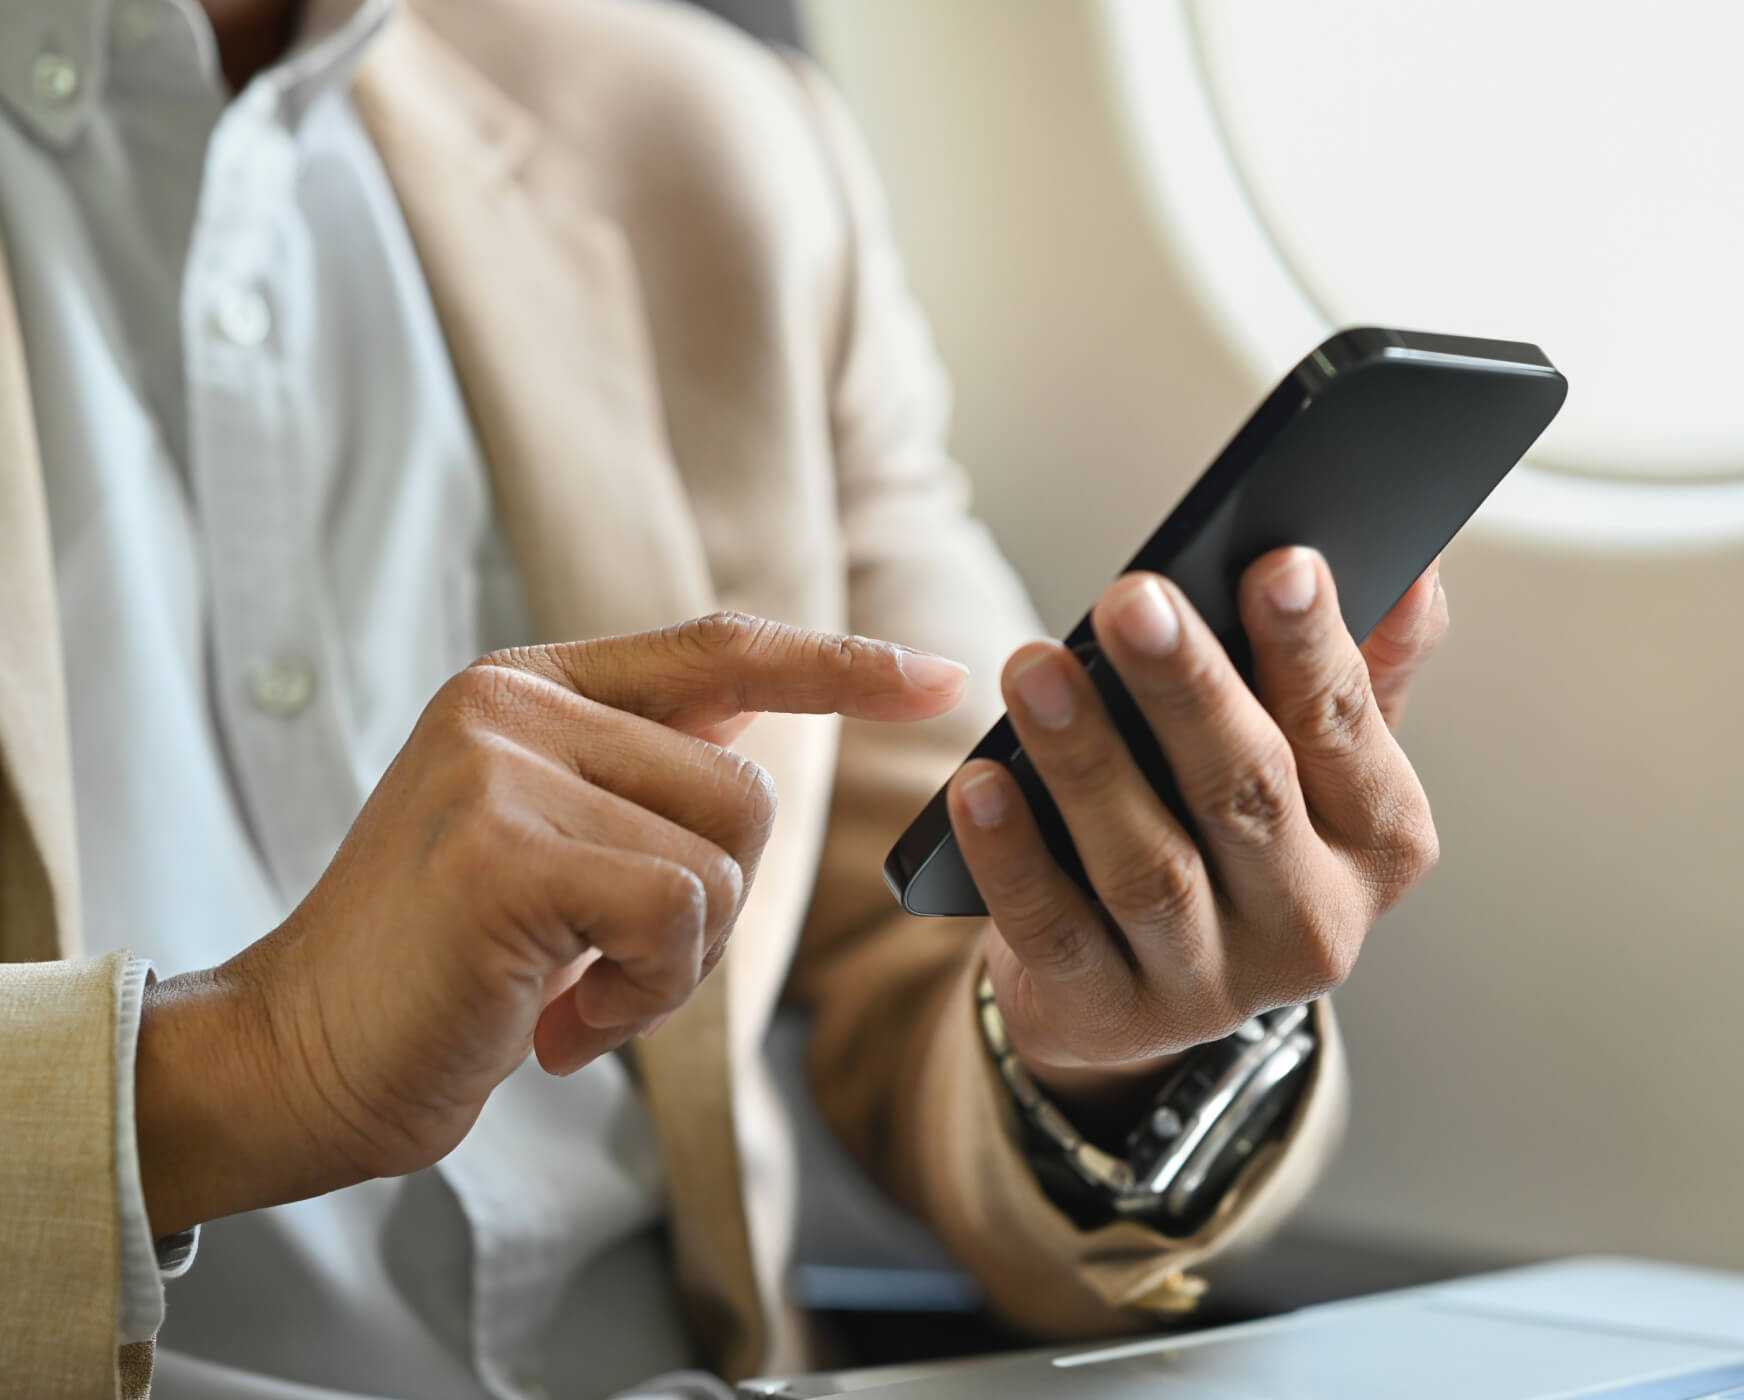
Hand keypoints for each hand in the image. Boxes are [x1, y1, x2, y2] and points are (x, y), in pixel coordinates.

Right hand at [136, 613, 967, 1236]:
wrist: (294, 1059)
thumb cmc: (439, 970)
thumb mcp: (540, 843)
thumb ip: (632, 781)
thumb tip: (752, 751)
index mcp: (528, 687)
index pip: (718, 647)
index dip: (838, 662)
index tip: (936, 677)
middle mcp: (512, 703)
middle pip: (745, 787)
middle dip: (713, 908)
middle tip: (611, 968)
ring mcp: (501, 766)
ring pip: (721, 854)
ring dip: (676, 963)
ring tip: (577, 995)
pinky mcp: (501, 850)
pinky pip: (676, 912)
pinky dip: (644, 994)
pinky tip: (557, 1025)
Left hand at [946, 549, 1446, 1118]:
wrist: (1140, 989)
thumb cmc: (1233, 840)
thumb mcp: (1312, 767)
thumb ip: (1359, 672)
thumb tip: (1416, 569)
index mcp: (1378, 842)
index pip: (1345, 729)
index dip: (1311, 647)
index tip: (1277, 562)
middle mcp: (1311, 925)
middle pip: (1245, 793)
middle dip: (1188, 691)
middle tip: (1134, 599)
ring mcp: (1210, 986)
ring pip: (1148, 868)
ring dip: (1087, 763)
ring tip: (1034, 671)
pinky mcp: (1111, 1015)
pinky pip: (1056, 931)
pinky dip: (1014, 857)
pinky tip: (978, 784)